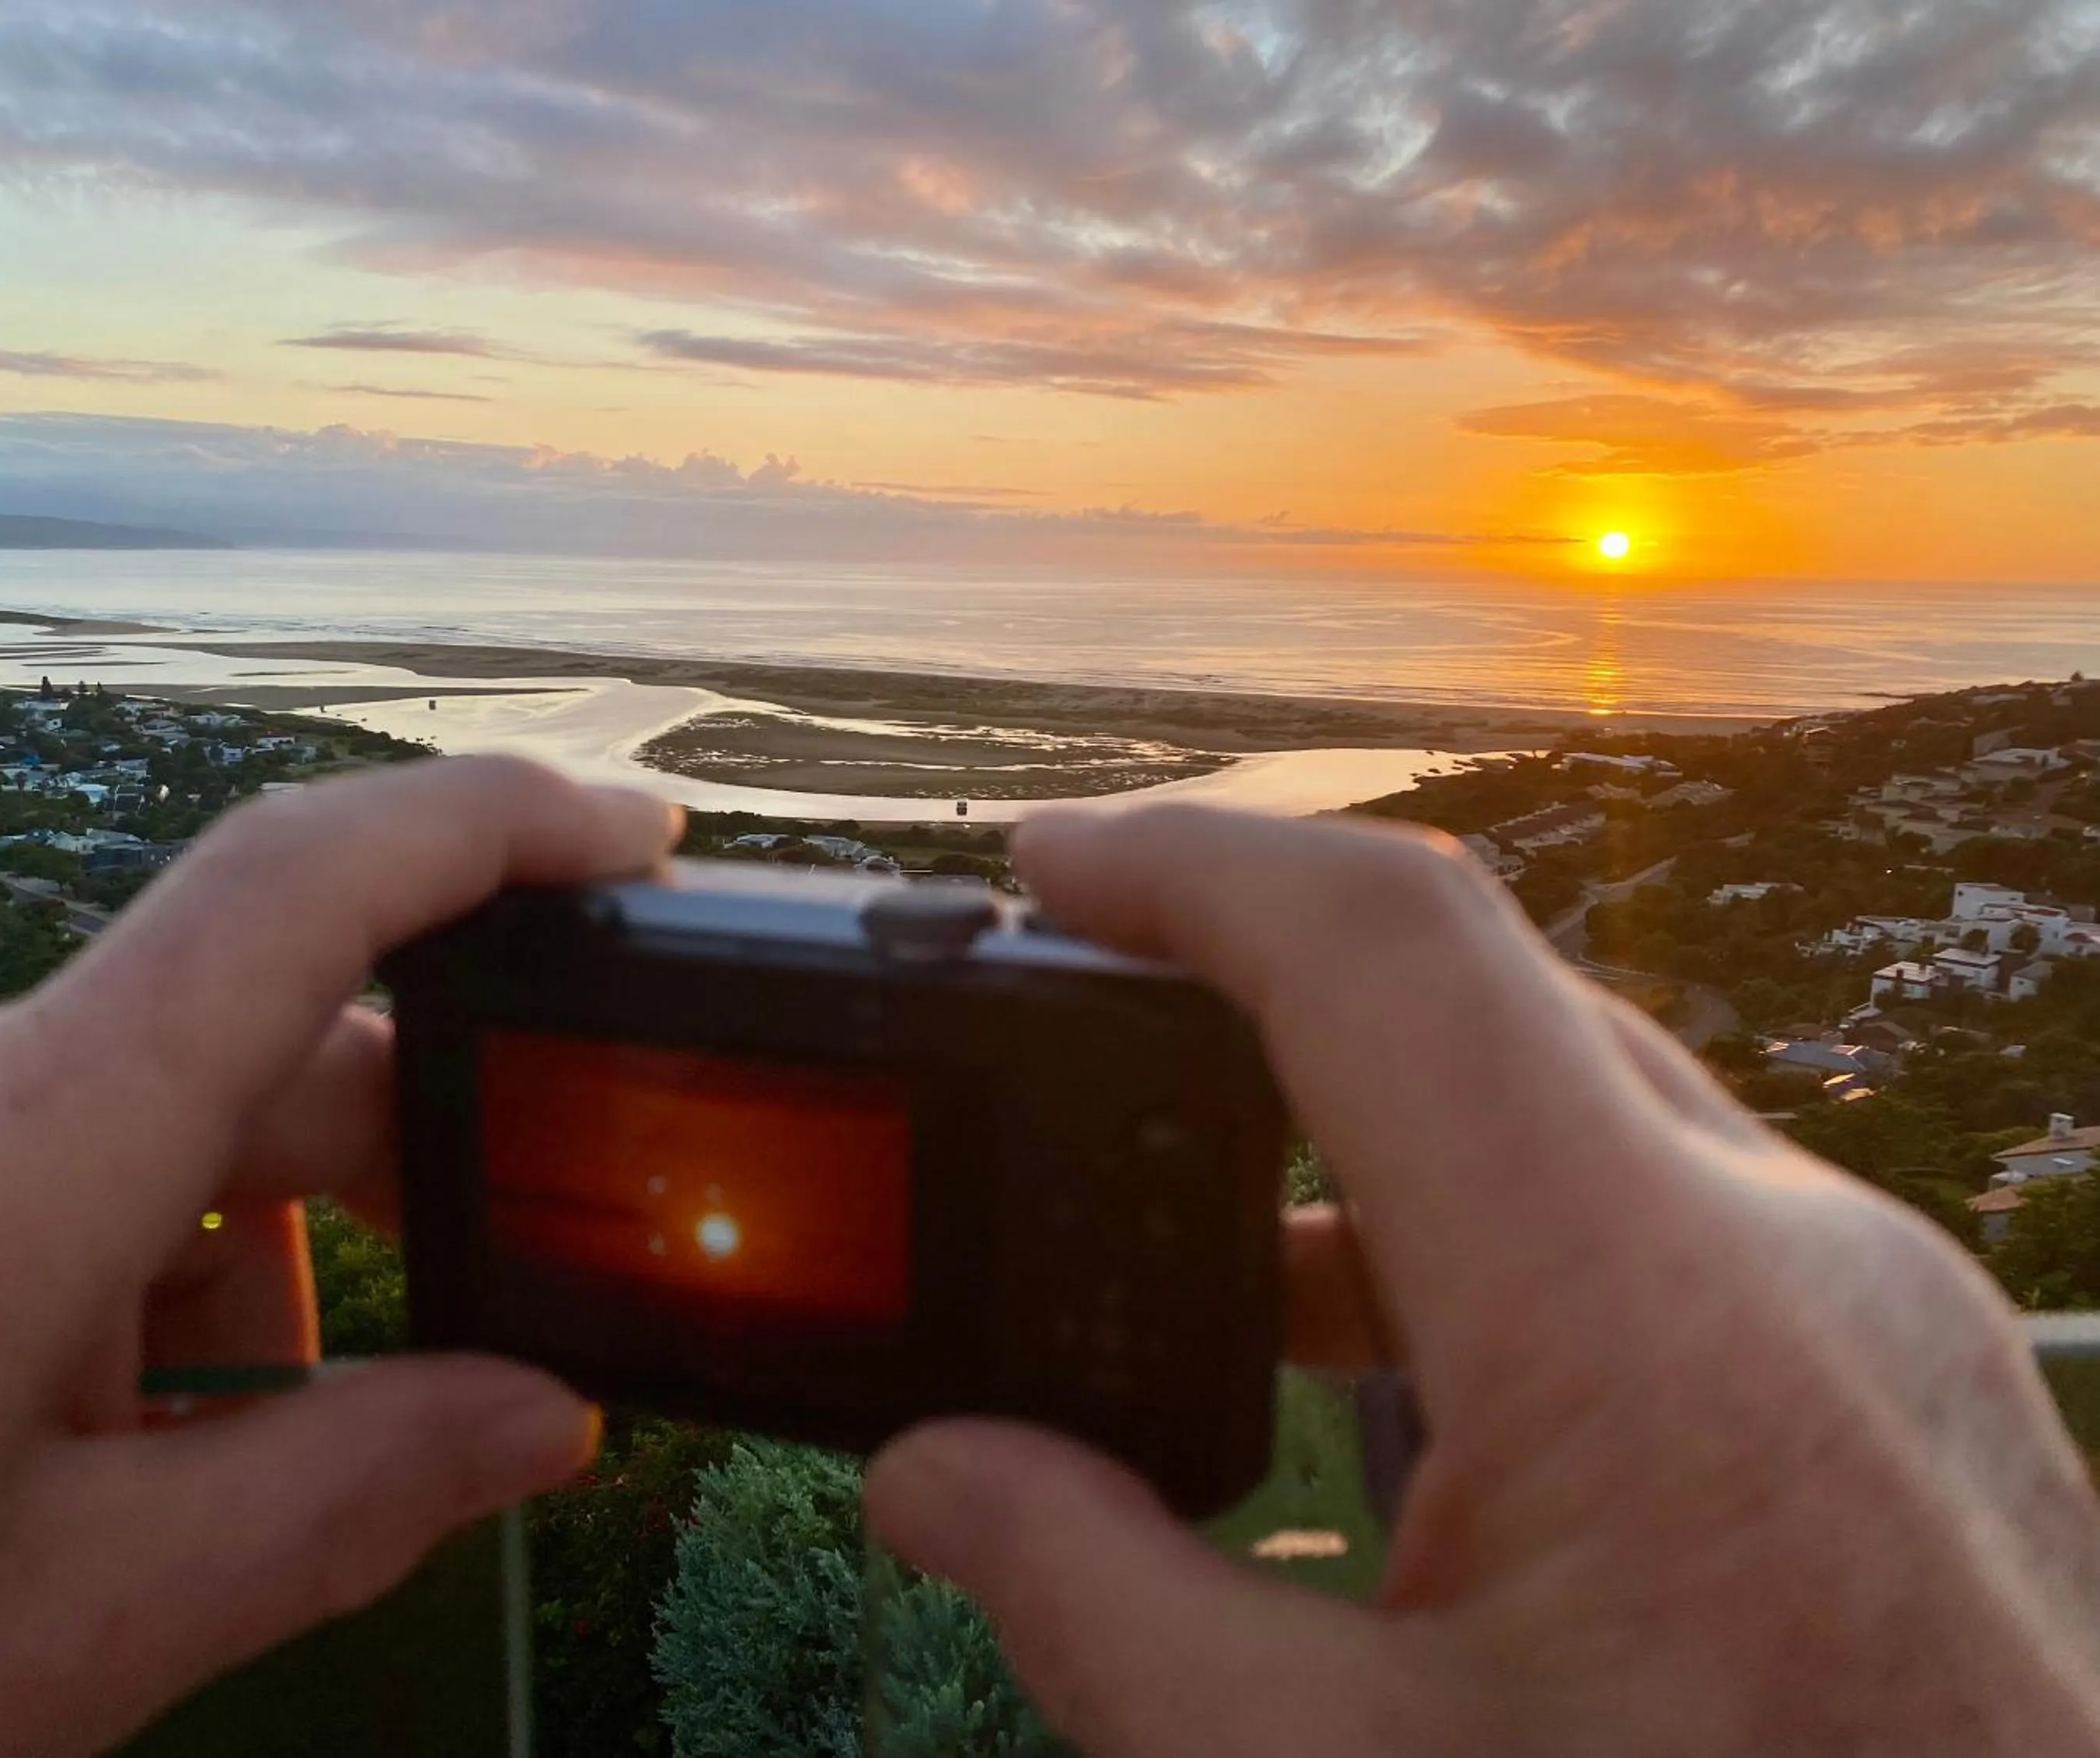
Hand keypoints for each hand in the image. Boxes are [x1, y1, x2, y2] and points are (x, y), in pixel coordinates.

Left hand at [0, 757, 678, 1757]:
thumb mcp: (64, 1635)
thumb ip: (338, 1502)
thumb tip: (539, 1420)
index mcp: (11, 1174)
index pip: (296, 892)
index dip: (488, 826)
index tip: (628, 837)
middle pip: (249, 1045)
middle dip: (384, 1179)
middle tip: (481, 1331)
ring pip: (135, 1121)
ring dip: (222, 1264)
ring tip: (168, 1474)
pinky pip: (20, 1150)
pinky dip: (104, 1266)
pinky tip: (52, 1436)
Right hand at [868, 808, 2099, 1755]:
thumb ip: (1111, 1618)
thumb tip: (943, 1482)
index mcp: (1644, 1332)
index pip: (1391, 947)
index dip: (1190, 863)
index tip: (1050, 862)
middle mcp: (1793, 1260)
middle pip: (1484, 1002)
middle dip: (1266, 1001)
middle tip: (1099, 1054)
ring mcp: (1882, 1309)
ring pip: (1587, 1106)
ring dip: (1387, 1144)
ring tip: (1229, 1269)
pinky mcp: (1910, 1378)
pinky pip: (1679, 1216)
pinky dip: (1509, 1235)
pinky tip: (1433, 1384)